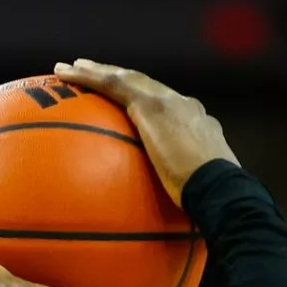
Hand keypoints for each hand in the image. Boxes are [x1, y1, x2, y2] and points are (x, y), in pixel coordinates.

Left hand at [53, 59, 239, 205]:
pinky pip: (111, 85)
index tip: (125, 101)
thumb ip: (180, 193)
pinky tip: (65, 75)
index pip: (164, 104)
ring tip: (69, 68)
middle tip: (90, 72)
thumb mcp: (195, 193)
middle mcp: (183, 105)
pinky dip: (87, 78)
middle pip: (142, 84)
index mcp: (196, 122)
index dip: (141, 98)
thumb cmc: (211, 202)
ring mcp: (168, 102)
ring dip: (95, 71)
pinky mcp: (152, 106)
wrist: (221, 189)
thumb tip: (167, 218)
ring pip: (124, 78)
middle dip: (116, 77)